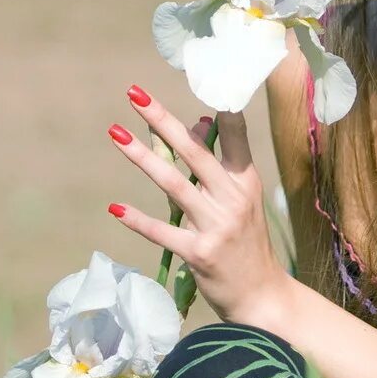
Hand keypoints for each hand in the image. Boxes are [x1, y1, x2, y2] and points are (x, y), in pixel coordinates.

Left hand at [107, 84, 292, 327]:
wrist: (262, 297)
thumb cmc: (246, 243)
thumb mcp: (240, 200)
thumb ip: (217, 165)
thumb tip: (197, 123)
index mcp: (246, 181)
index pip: (234, 135)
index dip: (219, 109)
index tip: (202, 80)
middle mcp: (233, 198)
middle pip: (194, 151)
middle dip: (162, 120)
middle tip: (134, 94)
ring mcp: (217, 225)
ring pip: (173, 183)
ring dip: (141, 157)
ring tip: (114, 132)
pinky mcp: (199, 253)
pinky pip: (163, 231)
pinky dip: (138, 220)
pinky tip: (115, 208)